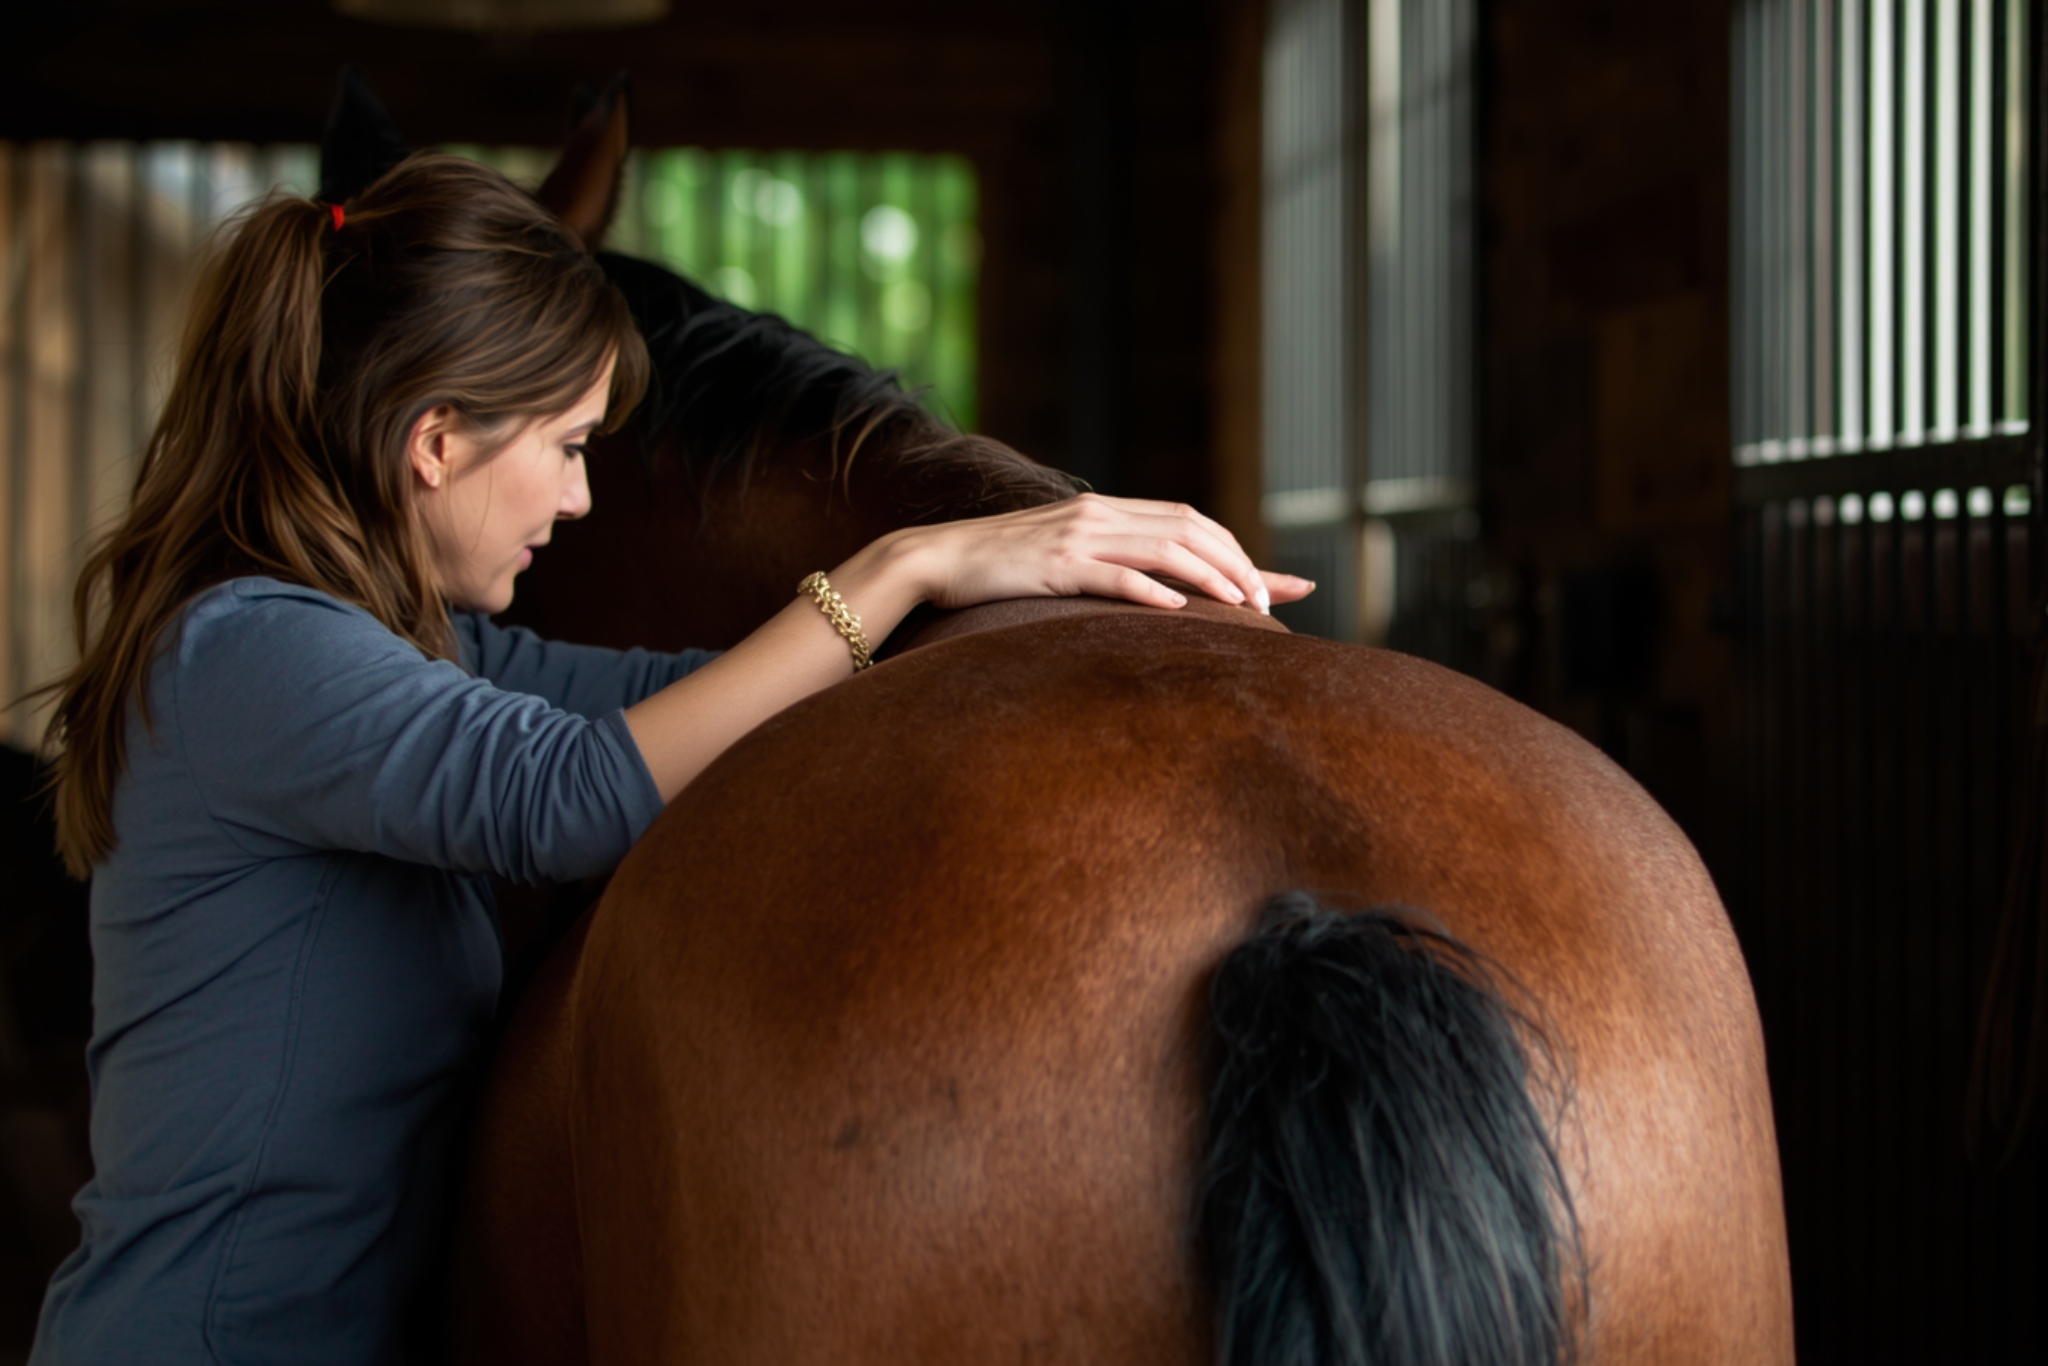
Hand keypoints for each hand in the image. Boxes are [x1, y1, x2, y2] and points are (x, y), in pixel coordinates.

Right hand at [882, 493, 1313, 614]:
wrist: (935, 561)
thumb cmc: (998, 569)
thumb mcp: (1062, 558)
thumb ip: (1107, 560)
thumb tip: (1158, 592)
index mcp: (1105, 511)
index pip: (1192, 522)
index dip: (1243, 552)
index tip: (1288, 585)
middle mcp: (1099, 515)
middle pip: (1192, 530)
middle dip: (1241, 565)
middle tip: (1272, 605)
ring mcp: (1077, 537)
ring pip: (1165, 547)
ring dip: (1213, 578)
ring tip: (1246, 608)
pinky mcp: (1054, 564)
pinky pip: (1114, 574)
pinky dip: (1152, 591)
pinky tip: (1178, 611)